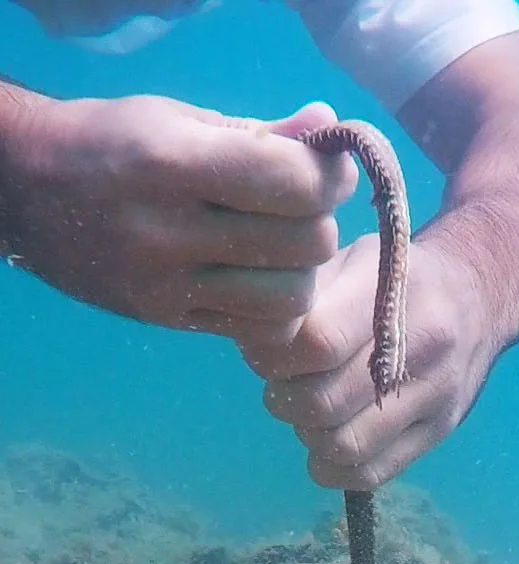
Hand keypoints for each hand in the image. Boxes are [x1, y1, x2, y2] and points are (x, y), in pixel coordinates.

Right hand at [1, 94, 356, 332]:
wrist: (26, 190)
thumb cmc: (115, 142)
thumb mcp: (181, 120)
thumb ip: (262, 131)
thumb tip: (328, 126)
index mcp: (173, 164)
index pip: (295, 183)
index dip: (331, 176)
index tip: (327, 169)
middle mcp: (169, 231)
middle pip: (307, 243)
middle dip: (320, 220)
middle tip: (299, 208)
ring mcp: (168, 285)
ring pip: (293, 297)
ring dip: (304, 271)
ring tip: (281, 248)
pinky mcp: (170, 321)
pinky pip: (261, 330)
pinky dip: (277, 307)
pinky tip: (259, 279)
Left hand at [237, 234, 504, 489]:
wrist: (481, 295)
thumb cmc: (397, 277)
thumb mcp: (353, 260)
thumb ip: (302, 295)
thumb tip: (245, 335)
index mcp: (397, 297)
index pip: (316, 343)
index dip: (274, 353)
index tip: (268, 349)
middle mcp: (426, 349)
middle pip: (322, 402)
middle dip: (285, 395)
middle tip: (287, 379)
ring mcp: (437, 398)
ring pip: (341, 446)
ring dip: (308, 431)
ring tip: (313, 404)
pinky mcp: (440, 431)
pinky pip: (368, 474)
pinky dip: (332, 465)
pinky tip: (331, 436)